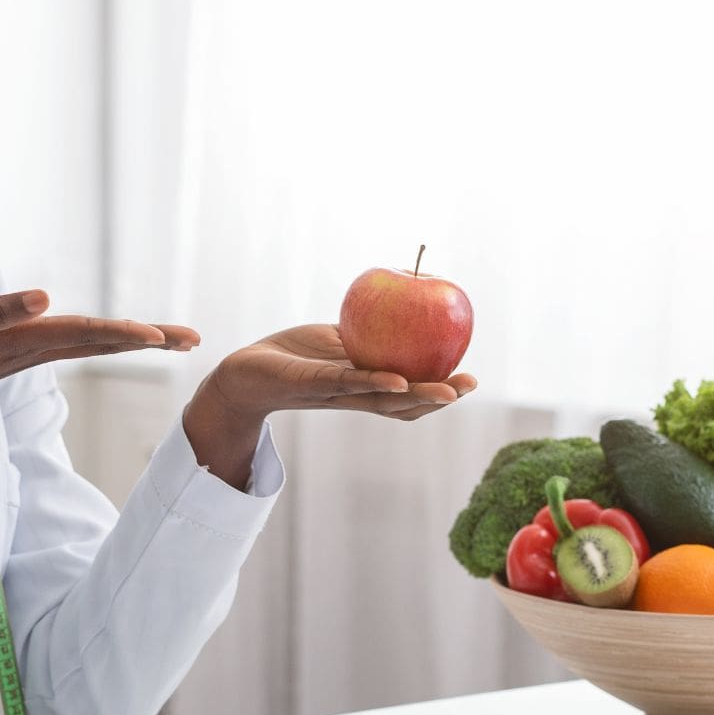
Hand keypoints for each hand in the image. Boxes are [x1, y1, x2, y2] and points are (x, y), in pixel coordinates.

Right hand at [0, 289, 197, 457]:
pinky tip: (128, 339)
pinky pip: (80, 345)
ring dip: (138, 341)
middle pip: (105, 344)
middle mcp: (37, 351)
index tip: (159, 337)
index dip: (122, 334)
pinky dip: (111, 341)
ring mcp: (34, 354)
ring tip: (177, 339)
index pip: (83, 335)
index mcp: (23, 343)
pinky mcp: (26, 352)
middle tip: (195, 339)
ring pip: (97, 346)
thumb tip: (44, 297)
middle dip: (150, 340)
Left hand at [180, 324, 476, 489]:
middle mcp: (354, 397)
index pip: (409, 396)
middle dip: (439, 397)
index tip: (469, 380)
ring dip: (416, 396)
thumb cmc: (292, 358)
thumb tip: (399, 310)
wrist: (244, 373)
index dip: (439, 392)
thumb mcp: (335, 343)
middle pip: (404, 404)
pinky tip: (397, 377)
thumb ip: (364, 336)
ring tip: (447, 391)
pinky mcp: (310, 384)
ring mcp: (334, 394)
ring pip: (382, 399)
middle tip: (469, 385)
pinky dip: (373, 381)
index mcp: (363, 389)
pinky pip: (346, 383)